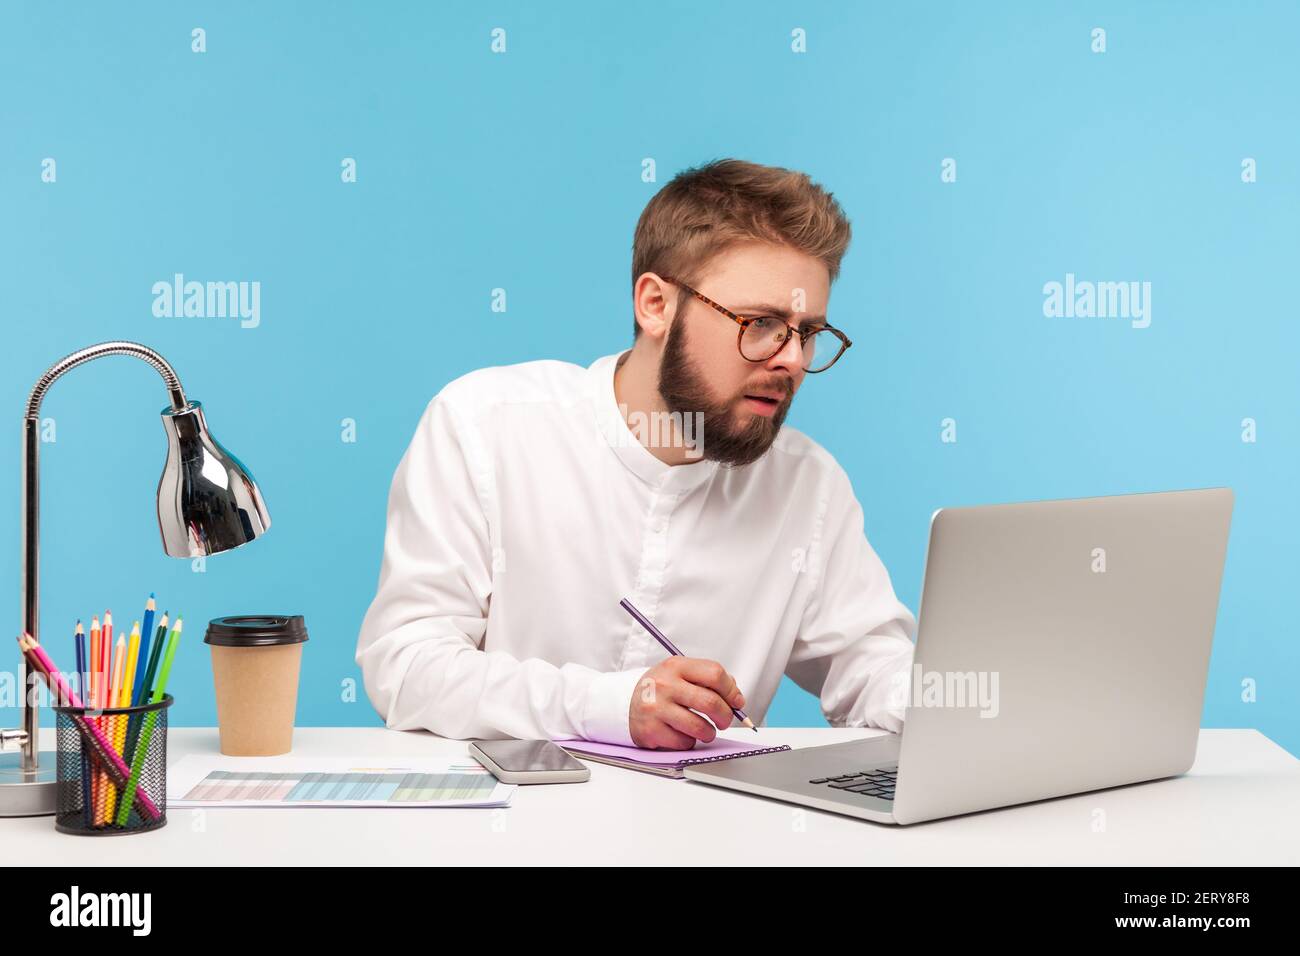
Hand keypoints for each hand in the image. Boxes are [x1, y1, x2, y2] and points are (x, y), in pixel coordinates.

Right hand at [628, 657, 746, 749]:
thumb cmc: (660, 689)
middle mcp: (664, 685)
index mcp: (676, 666)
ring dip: (709, 733)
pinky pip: (684, 742)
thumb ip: (707, 679)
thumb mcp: (680, 673)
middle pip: (710, 702)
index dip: (731, 690)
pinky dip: (690, 742)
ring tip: (705, 730)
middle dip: (726, 716)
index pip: (714, 673)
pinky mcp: (651, 731)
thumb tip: (735, 697)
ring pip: (700, 727)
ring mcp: (656, 708)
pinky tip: (682, 734)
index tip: (736, 701)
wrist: (625, 702)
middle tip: (725, 721)